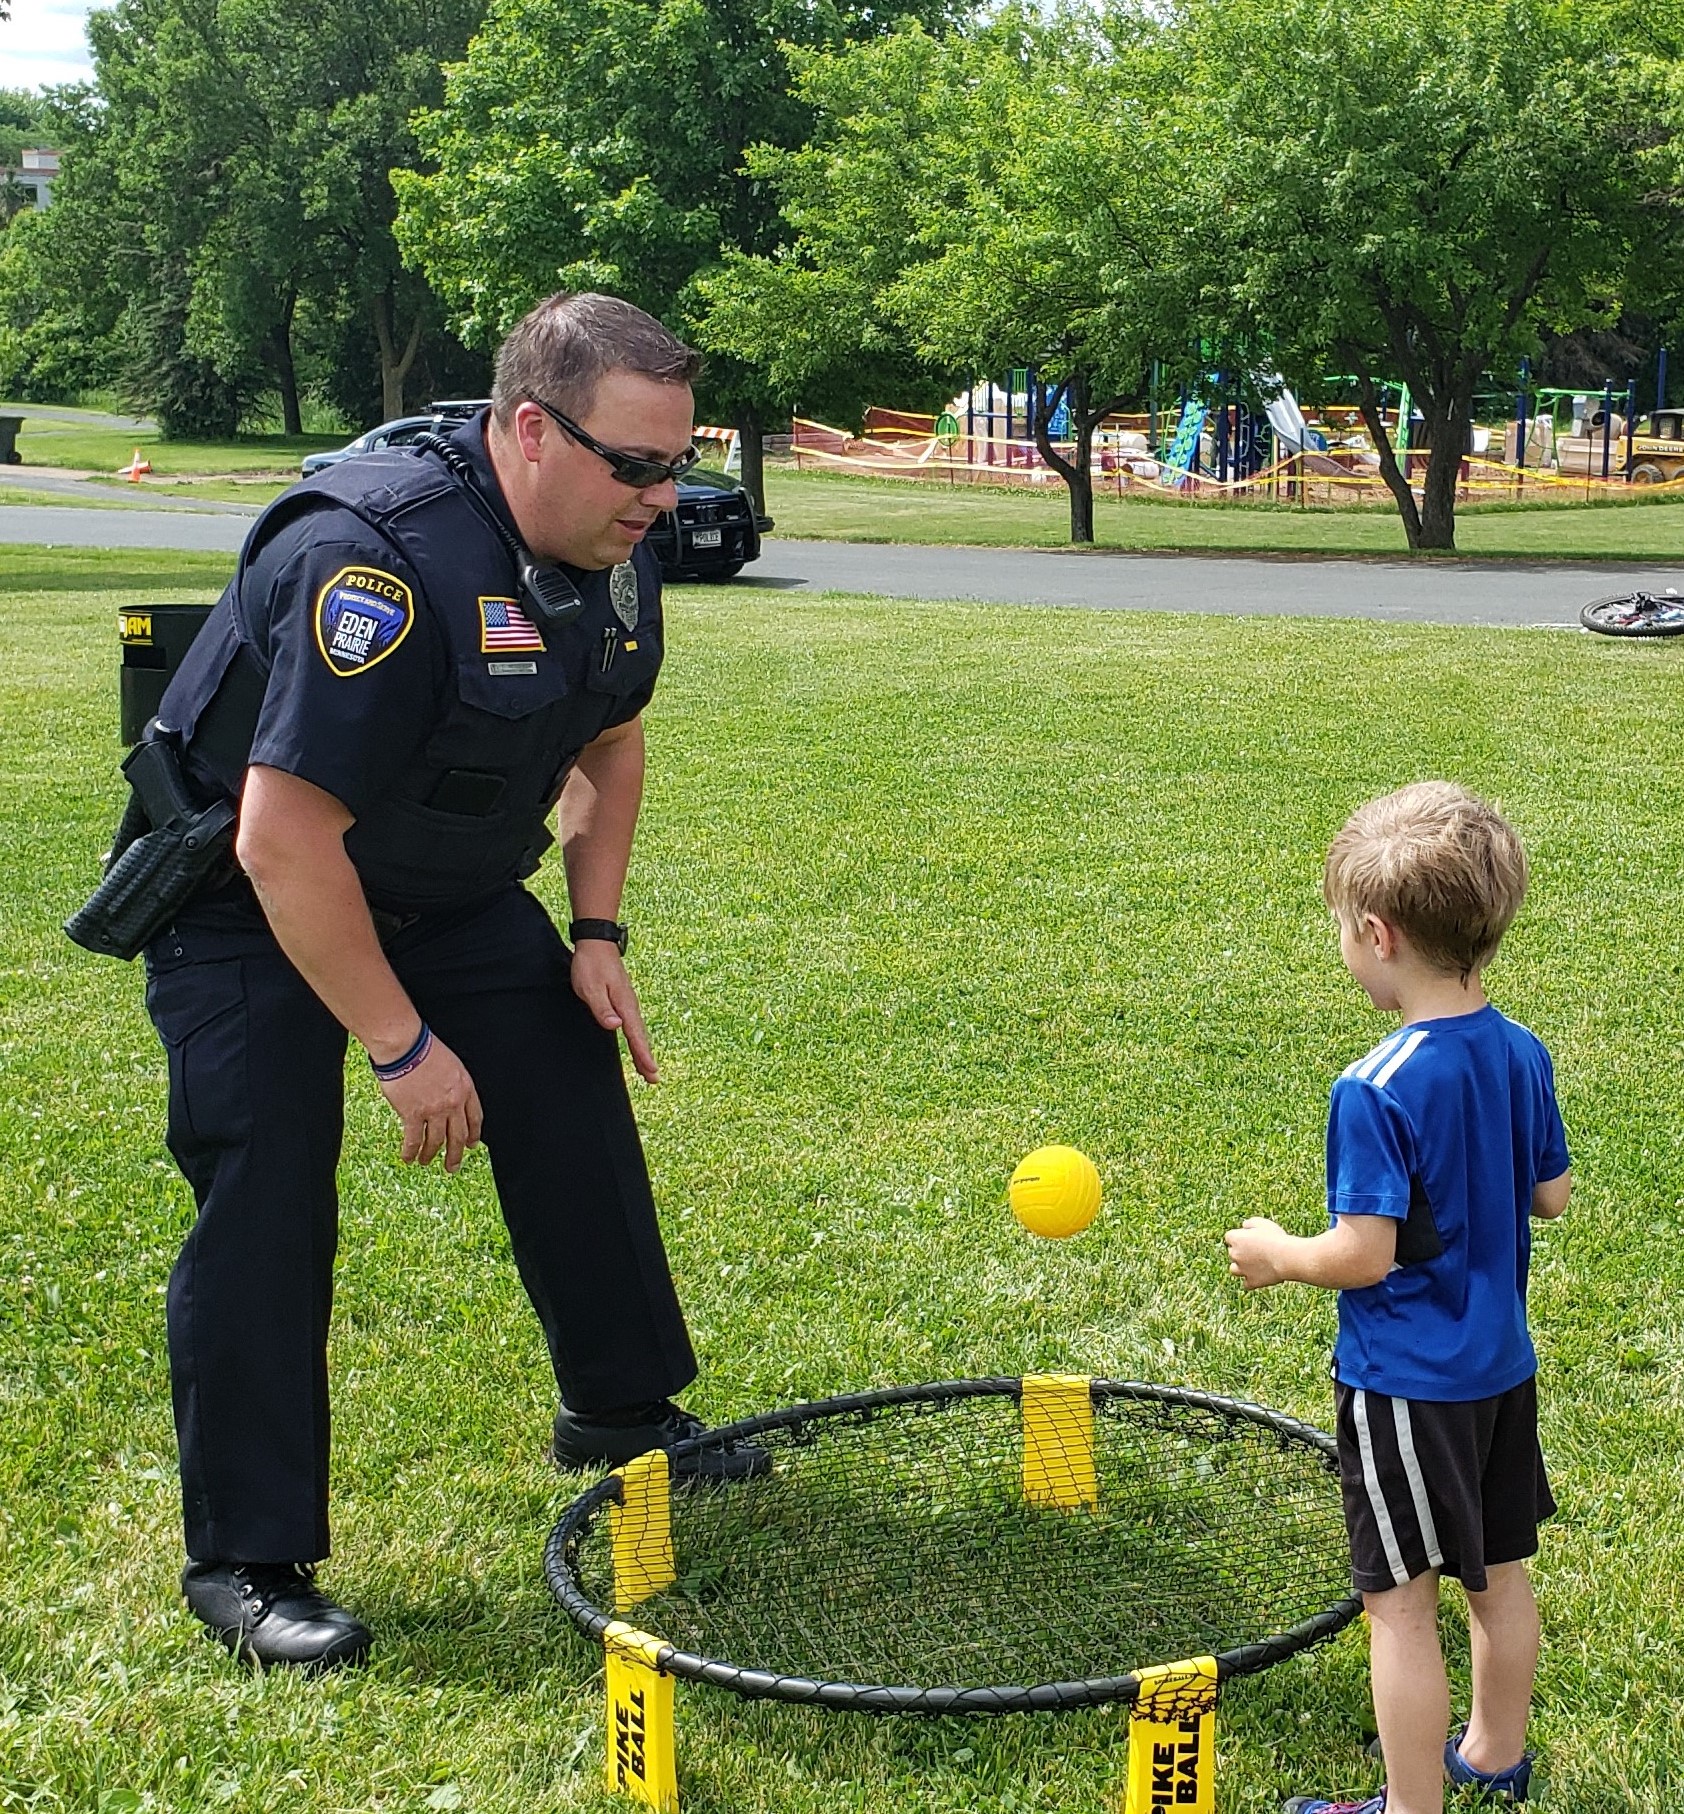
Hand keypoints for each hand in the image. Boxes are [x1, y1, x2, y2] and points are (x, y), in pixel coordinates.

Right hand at [378, 1033, 482, 1170]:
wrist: (406, 1047)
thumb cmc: (425, 1049)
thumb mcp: (452, 1065)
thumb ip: (453, 1085)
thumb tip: (448, 1098)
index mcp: (465, 1088)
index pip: (474, 1117)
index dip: (473, 1134)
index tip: (472, 1144)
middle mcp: (453, 1103)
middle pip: (458, 1135)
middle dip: (456, 1154)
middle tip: (453, 1166)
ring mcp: (434, 1110)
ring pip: (437, 1141)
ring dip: (431, 1155)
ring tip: (426, 1162)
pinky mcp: (414, 1114)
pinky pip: (414, 1140)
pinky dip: (411, 1152)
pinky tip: (408, 1158)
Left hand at [569, 940, 657, 1082]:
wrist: (597, 943)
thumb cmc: (591, 965)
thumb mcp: (591, 987)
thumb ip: (602, 1008)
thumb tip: (616, 1026)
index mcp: (624, 1004)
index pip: (634, 1035)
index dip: (642, 1055)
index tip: (651, 1072)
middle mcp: (629, 1005)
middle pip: (640, 1036)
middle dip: (646, 1058)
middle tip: (654, 1079)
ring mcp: (627, 1002)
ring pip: (638, 1031)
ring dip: (643, 1050)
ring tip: (647, 1069)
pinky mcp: (623, 1000)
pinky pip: (633, 1024)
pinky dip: (637, 1038)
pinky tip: (636, 1043)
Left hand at [1224, 1216, 1289, 1289]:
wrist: (1286, 1257)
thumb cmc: (1275, 1238)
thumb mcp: (1262, 1223)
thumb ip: (1249, 1223)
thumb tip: (1244, 1227)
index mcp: (1235, 1238)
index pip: (1230, 1237)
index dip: (1241, 1237)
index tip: (1252, 1238)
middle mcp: (1234, 1254)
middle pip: (1232, 1253)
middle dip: (1242, 1252)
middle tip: (1258, 1250)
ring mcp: (1242, 1270)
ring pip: (1234, 1270)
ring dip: (1241, 1267)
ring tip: (1255, 1265)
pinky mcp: (1251, 1282)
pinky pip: (1247, 1283)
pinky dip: (1252, 1281)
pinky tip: (1261, 1276)